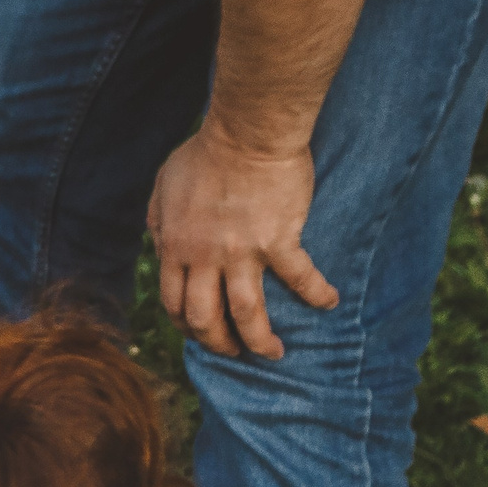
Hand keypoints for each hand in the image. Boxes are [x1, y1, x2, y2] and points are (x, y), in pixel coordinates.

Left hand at [146, 124, 338, 358]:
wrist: (247, 133)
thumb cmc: (205, 153)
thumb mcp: (164, 185)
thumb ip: (158, 218)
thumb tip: (158, 242)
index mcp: (176, 246)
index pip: (173, 303)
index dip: (185, 326)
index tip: (199, 333)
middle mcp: (204, 257)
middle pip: (204, 319)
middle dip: (218, 344)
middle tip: (233, 352)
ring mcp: (241, 252)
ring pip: (246, 314)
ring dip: (259, 341)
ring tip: (273, 353)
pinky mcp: (278, 241)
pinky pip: (299, 278)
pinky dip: (316, 294)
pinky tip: (329, 303)